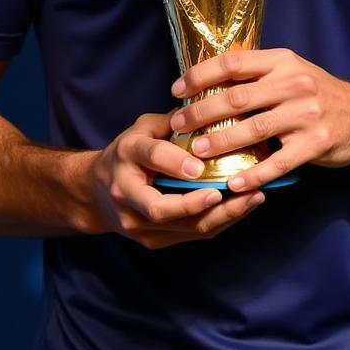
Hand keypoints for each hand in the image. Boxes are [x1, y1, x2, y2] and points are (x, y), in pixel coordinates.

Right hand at [91, 112, 263, 248]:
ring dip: (220, 216)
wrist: (96, 192)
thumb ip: (173, 121)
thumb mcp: (143, 127)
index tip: (200, 167)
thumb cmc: (129, 152)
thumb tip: (213, 108)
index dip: (174, 163)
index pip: (150, 157)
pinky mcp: (152, 241)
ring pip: (181, 228)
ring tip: (252, 198)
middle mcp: (126, 193)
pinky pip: (190, 235)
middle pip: (161, 208)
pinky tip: (242, 208)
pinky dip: (219, 223)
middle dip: (199, 204)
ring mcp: (136, 224)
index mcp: (126, 155)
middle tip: (235, 191)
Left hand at [169, 49, 349, 192]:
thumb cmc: (318, 94)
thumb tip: (207, 81)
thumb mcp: (291, 71)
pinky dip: (254, 174)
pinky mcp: (316, 144)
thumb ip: (257, 74)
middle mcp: (294, 84)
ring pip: (254, 129)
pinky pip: (278, 162)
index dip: (201, 75)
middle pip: (237, 97)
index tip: (177, 90)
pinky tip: (234, 183)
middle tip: (178, 125)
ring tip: (197, 153)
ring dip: (221, 142)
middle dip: (202, 112)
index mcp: (282, 61)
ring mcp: (306, 115)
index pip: (233, 62)